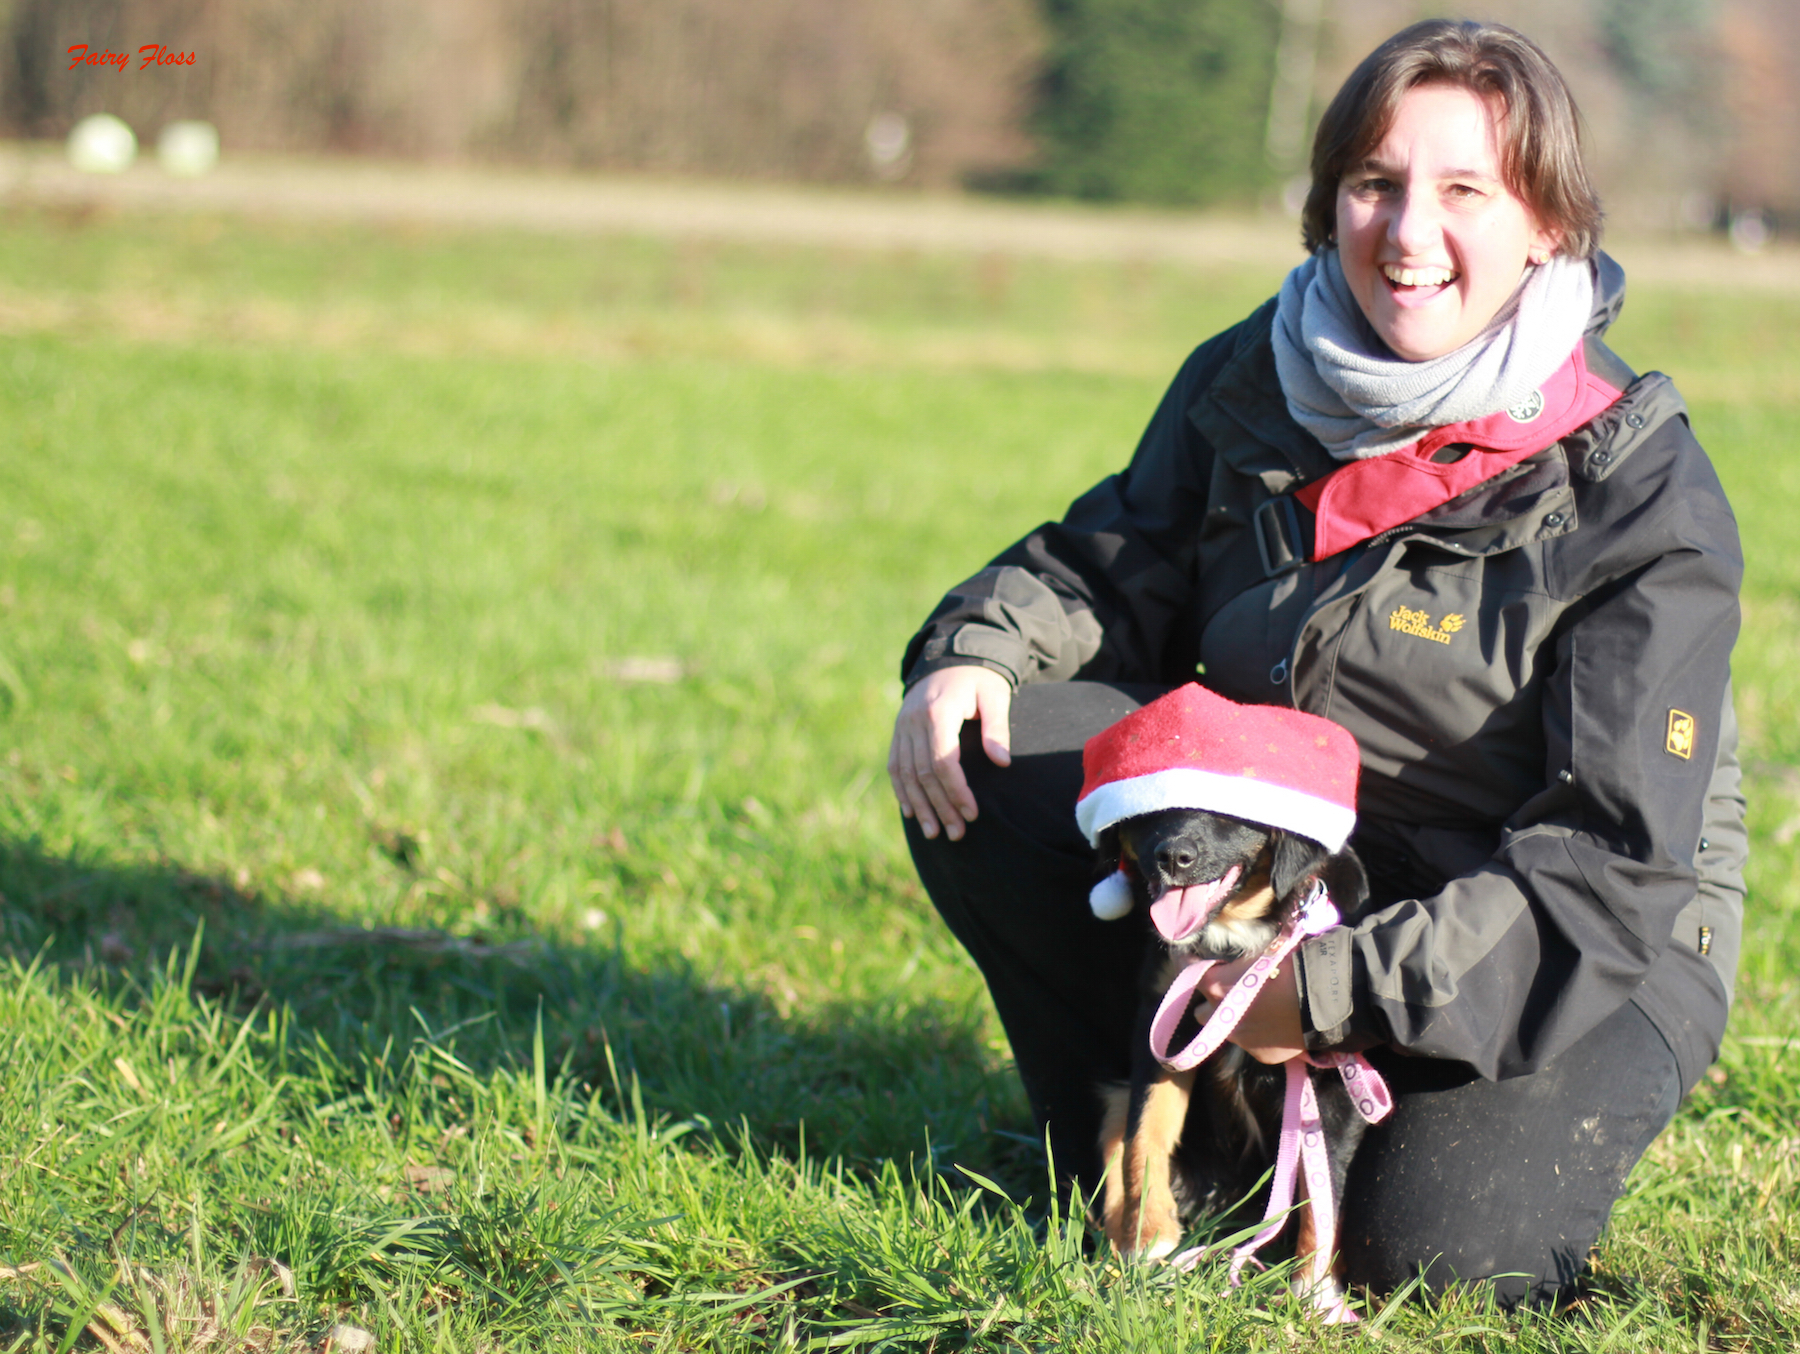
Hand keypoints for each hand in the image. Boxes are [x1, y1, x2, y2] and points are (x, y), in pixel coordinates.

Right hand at [887, 666, 1012, 840]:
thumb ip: (997, 728)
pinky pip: (895, 765)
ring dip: (919, 806)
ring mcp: (902, 726)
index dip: (956, 791)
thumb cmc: (979, 679)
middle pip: (923, 773)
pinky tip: (911, 812)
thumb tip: (1002, 762)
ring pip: (905, 774)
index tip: (972, 814)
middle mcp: (914, 720)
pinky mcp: (898, 731)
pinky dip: (902, 791)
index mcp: (938, 711)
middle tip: (957, 834)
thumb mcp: (995, 695)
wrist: (950, 657)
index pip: (943, 761)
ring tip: (933, 832)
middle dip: (940, 807)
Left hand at [1198, 955, 1304, 1063]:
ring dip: (1235, 1022)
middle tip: (1229, 994)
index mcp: (1215, 986)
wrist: (1324, 998)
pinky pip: (1254, 1044)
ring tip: (1259, 1011)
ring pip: (1227, 1032)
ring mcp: (1241, 1040)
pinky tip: (1278, 1025)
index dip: (1189, 965)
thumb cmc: (1291, 965)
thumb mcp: (1259, 954)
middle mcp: (1221, 1017)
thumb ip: (1238, 964)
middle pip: (1201, 1013)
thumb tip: (1236, 961)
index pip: (1188, 971)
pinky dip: (1261, 1036)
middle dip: (1212, 1004)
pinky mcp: (1261, 1055)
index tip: (1190, 960)